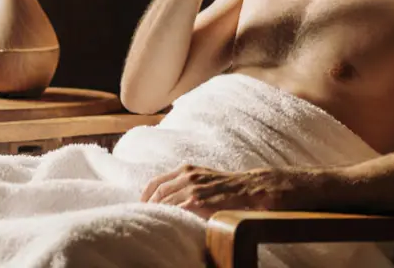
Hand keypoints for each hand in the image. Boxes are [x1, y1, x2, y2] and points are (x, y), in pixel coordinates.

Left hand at [141, 165, 298, 219]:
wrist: (252, 188)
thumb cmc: (228, 186)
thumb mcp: (205, 178)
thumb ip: (188, 184)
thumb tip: (170, 197)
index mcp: (187, 169)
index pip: (156, 182)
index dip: (145, 195)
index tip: (140, 206)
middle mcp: (188, 175)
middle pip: (157, 192)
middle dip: (147, 206)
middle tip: (144, 218)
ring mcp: (194, 188)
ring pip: (165, 200)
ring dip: (156, 212)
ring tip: (153, 222)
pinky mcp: (200, 201)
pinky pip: (178, 209)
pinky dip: (170, 216)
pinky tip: (168, 223)